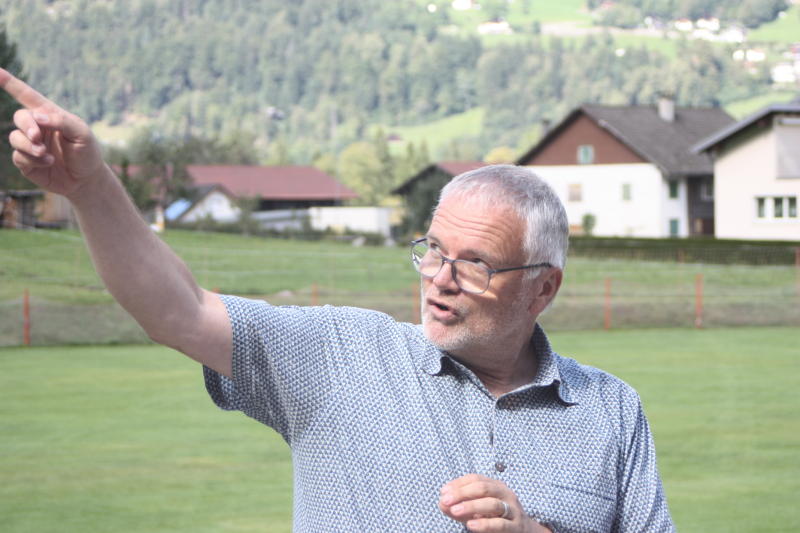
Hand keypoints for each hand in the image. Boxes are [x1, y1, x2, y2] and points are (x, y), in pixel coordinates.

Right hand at [0, 68, 105, 198]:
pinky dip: (33, 160)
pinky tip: (48, 163)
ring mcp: (30, 144)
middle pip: (20, 117)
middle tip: (37, 137)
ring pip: (15, 138)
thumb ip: (62, 121)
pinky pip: (19, 157)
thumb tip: (38, 117)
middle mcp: (37, 127)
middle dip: (27, 126)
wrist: (86, 180)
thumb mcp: (82, 134)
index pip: (27, 96)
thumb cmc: (87, 153)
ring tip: (46, 154)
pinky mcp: (26, 162)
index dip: (10, 83)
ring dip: (29, 146)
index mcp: (50, 115)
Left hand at [439, 474, 551, 531]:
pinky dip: (484, 524)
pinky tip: (470, 525)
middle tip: (445, 500)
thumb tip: (441, 503)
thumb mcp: (476, 511)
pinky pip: (499, 524)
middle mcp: (506, 494)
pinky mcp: (515, 527)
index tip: (443, 491)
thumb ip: (459, 507)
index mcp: (496, 486)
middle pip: (483, 488)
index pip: (475, 478)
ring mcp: (512, 510)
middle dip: (462, 493)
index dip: (458, 483)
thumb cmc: (496, 519)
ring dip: (471, 506)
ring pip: (492, 504)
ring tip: (455, 510)